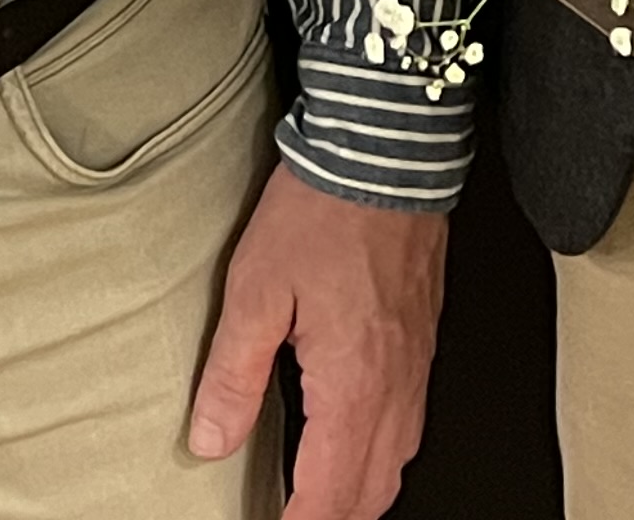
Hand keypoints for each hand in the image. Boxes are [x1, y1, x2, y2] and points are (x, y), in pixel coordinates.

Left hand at [186, 165, 449, 519]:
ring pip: (398, 460)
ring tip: (320, 496)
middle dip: (333, 518)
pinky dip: (382, 451)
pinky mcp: (422, 339)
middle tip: (291, 518)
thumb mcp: (254, 291)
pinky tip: (355, 435)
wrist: (386, 150)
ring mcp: (416, 363)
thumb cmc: (324, 209)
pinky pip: (411, 420)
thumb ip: (232, 375)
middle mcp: (395, 385)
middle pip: (372, 493)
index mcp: (353, 386)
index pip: (328, 496)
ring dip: (360, 492)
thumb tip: (211, 439)